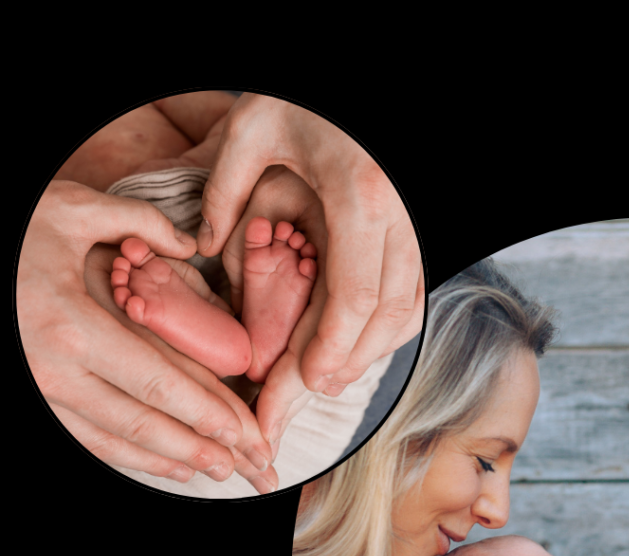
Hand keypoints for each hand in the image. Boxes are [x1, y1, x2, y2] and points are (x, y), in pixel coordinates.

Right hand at [18, 181, 270, 483]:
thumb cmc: (9, 234)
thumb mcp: (67, 211)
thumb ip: (136, 221)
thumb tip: (191, 245)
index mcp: (74, 326)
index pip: (160, 381)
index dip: (208, 411)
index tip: (247, 431)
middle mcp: (56, 371)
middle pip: (147, 420)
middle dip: (203, 447)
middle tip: (250, 465)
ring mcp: (41, 394)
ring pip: (120, 440)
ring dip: (174, 460)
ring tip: (220, 471)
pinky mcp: (34, 402)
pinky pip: (90, 441)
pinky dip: (133, 458)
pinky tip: (171, 466)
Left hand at [198, 95, 423, 396]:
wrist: (363, 84)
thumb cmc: (311, 95)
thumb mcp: (256, 124)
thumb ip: (226, 186)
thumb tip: (204, 246)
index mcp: (361, 199)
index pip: (354, 297)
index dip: (330, 348)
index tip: (306, 383)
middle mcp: (400, 220)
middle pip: (384, 317)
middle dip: (347, 363)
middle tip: (305, 394)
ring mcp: (416, 227)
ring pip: (406, 312)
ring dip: (368, 353)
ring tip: (325, 379)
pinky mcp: (420, 231)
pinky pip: (413, 295)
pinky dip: (386, 330)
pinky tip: (354, 345)